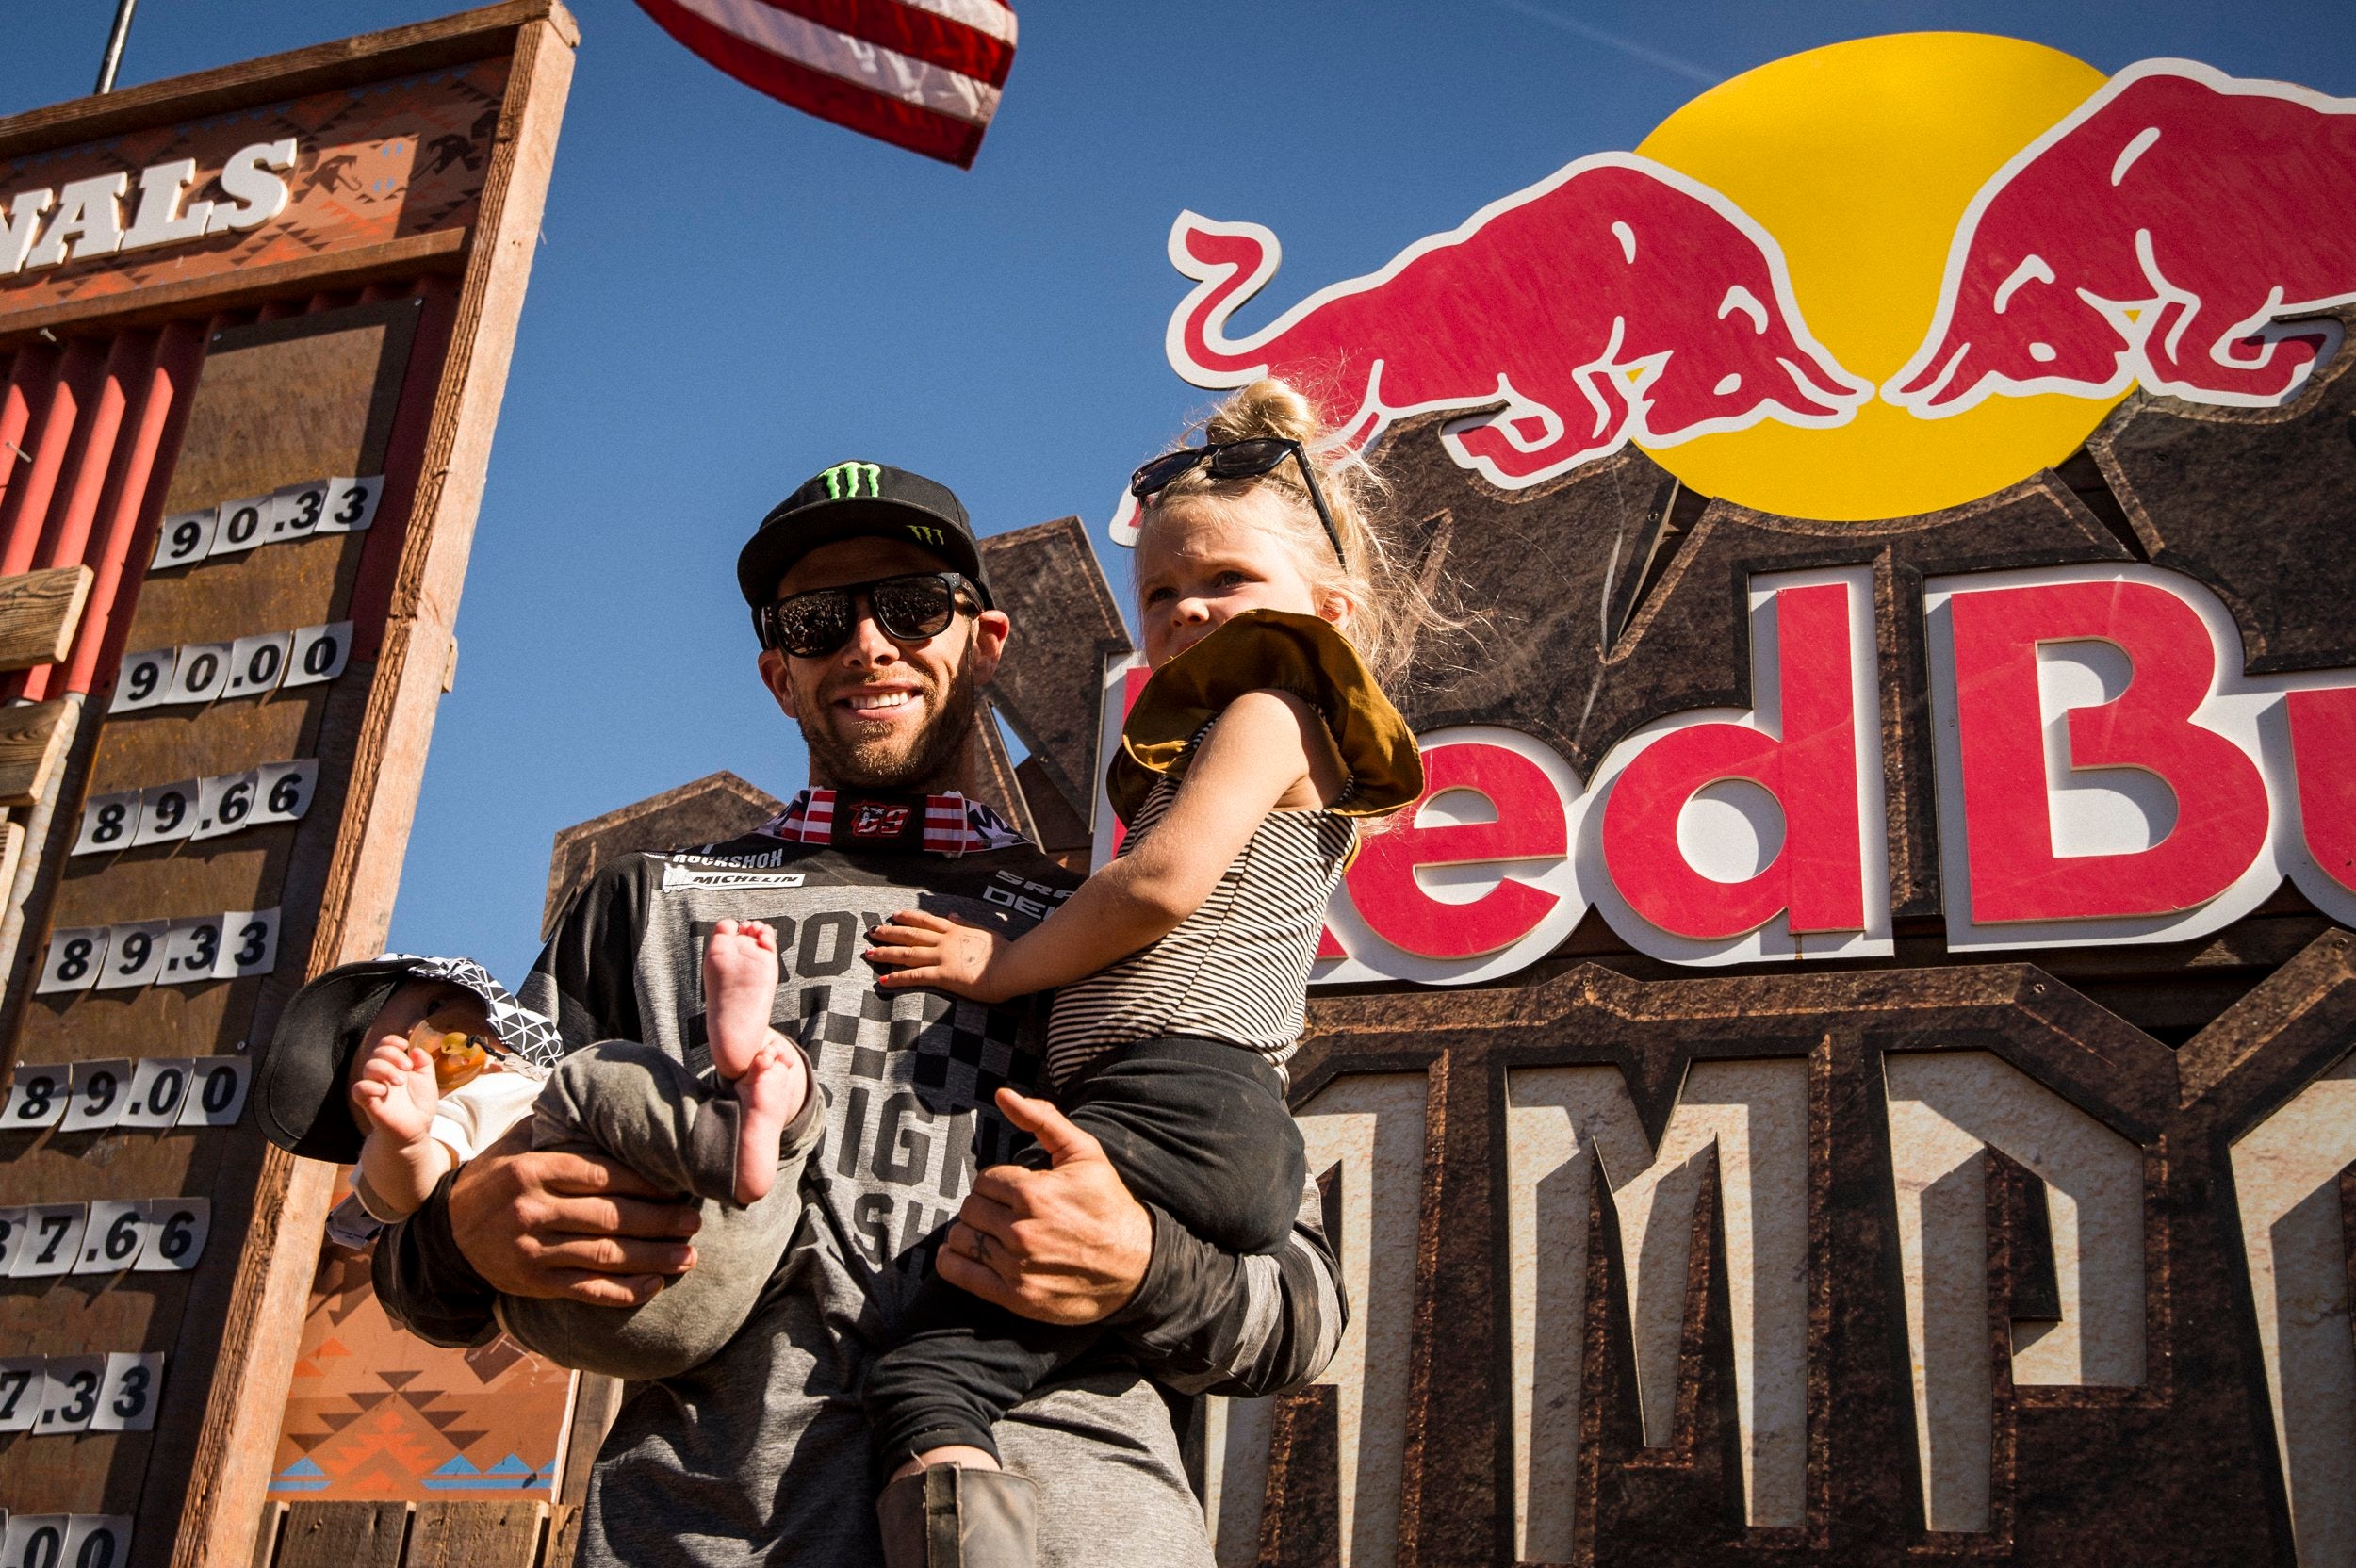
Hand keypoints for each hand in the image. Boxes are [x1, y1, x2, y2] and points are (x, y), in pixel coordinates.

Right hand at [350, 1041, 435, 1142]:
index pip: (384, 1046)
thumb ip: (425, 1063)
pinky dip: (368, 1086)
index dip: (391, 1041)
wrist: (416, 1130)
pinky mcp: (370, 1104)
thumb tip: (415, 1049)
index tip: (404, 1045)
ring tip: (400, 1081)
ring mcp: (375, 1088)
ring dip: (385, 1069)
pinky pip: (358, 1090)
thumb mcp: (428, 1080)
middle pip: (376, 1054)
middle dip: (392, 1054)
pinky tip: (383, 1090)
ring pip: (368, 1067)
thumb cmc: (419, 1104)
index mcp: (394, 1066)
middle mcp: (382, 1075)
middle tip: (407, 1067)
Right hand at [446, 1122, 702, 1306]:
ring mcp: (532, 1250)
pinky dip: (622, 1291)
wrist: (445, 1232)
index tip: (678, 1185)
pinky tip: (653, 1286)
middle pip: (609, 1217)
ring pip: (603, 1256)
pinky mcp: (533, 1283)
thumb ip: (558, 1127)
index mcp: (532, 1170)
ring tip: (688, 1256)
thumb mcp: (516, 1144)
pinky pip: (585, 1289)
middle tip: (694, 1221)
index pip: (599, 1175)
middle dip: (659, 1221)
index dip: (644, 1183)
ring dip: (652, 1258)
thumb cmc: (495, 1179)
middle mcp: (532, 1210)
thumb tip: (605, 1097)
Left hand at [866, 909, 1015, 1002]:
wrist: (1011, 965)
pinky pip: (915, 976)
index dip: (908, 917)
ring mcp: (942, 957)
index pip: (926, 921)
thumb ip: (965, 923)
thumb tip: (952, 915)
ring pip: (907, 953)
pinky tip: (882, 980)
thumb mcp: (983, 931)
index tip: (894, 915)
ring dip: (886, 953)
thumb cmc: (1003, 950)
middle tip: (872, 931)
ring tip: (869, 953)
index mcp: (955, 930)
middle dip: (890, 933)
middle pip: (911, 935)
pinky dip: (897, 978)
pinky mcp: (943, 975)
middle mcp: (944, 941)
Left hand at [938, 1089, 1152, 1325]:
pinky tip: (960, 1253)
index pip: (985, 1180)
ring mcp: (1017, 1266)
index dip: (999, 1183)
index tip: (1016, 1192)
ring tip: (991, 1232)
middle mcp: (1021, 1231)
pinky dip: (951, 1261)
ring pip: (962, 1238)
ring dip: (971, 1232)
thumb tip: (1002, 1094)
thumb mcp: (1084, 1153)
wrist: (1136, 1265)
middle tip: (1005, 1212)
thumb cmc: (1108, 1204)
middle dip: (985, 1206)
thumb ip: (1042, 1119)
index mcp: (1034, 1193)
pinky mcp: (1015, 1297)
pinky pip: (959, 1274)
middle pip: (971, 1208)